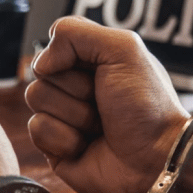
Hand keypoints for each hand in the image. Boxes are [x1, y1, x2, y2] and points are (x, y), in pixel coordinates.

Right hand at [25, 17, 189, 192]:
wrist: (156, 160)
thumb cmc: (148, 106)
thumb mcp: (124, 49)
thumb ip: (75, 33)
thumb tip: (40, 62)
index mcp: (92, 61)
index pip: (56, 43)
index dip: (71, 56)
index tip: (101, 70)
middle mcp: (75, 86)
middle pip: (41, 72)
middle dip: (76, 89)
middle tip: (104, 103)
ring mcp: (63, 116)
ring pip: (36, 98)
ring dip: (74, 114)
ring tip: (100, 126)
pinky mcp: (54, 146)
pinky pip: (36, 129)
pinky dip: (65, 138)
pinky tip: (87, 146)